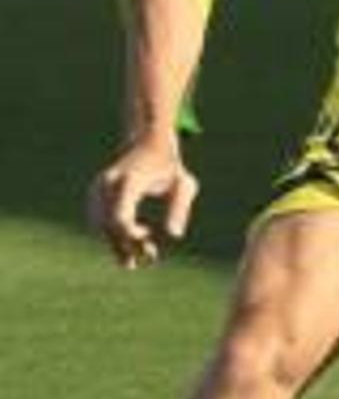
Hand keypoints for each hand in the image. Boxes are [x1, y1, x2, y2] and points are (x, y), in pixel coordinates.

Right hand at [87, 138, 198, 268]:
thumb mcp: (184, 184)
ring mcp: (97, 188)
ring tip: (141, 256)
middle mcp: (108, 184)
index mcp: (130, 181)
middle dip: (127, 245)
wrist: (146, 143)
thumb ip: (180, 208)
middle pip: (109, 225)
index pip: (120, 218)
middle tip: (152, 256)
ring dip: (118, 243)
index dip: (131, 237)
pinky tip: (133, 240)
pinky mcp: (94, 194)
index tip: (151, 243)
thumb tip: (174, 236)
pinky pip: (98, 221)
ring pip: (100, 225)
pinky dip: (111, 234)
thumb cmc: (169, 166)